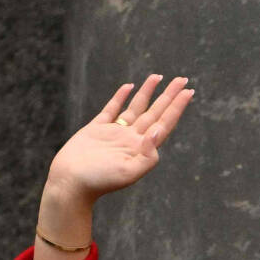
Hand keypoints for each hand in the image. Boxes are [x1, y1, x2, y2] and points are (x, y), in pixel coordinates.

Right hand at [38, 74, 192, 259]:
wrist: (70, 183)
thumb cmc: (99, 181)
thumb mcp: (129, 173)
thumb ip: (147, 156)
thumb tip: (158, 131)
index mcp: (143, 148)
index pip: (165, 122)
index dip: (177, 107)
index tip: (189, 91)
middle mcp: (132, 138)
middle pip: (155, 111)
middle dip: (169, 95)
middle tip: (182, 79)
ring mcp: (115, 132)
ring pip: (136, 107)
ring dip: (147, 92)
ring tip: (158, 76)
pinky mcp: (96, 129)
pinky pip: (112, 109)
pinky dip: (120, 97)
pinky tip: (129, 86)